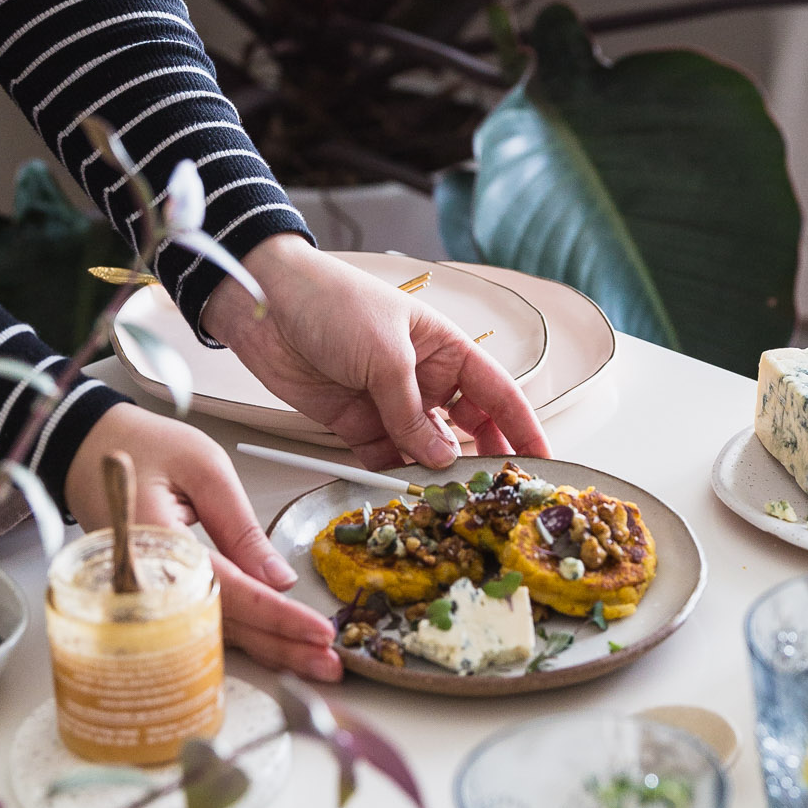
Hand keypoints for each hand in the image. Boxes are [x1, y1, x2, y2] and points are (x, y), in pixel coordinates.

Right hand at [64, 403, 341, 682]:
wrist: (86, 448)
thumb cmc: (143, 446)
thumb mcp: (203, 467)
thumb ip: (240, 526)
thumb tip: (279, 579)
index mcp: (155, 542)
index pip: (226, 591)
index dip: (276, 615)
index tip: (319, 631)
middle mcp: (147, 579)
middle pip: (222, 627)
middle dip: (280, 648)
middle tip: (330, 664)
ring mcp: (146, 593)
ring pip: (214, 634)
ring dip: (266, 651)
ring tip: (314, 664)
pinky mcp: (155, 594)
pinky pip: (201, 623)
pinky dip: (242, 636)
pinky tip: (276, 647)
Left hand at [202, 237, 552, 470]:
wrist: (265, 305)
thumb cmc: (333, 304)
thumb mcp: (384, 354)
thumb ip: (412, 411)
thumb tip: (441, 458)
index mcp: (445, 349)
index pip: (498, 393)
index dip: (523, 427)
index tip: (542, 463)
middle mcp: (425, 378)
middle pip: (468, 428)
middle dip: (482, 460)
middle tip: (495, 496)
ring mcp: (390, 403)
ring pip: (426, 449)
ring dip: (434, 475)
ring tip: (447, 504)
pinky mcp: (356, 422)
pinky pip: (385, 457)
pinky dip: (393, 476)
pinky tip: (401, 493)